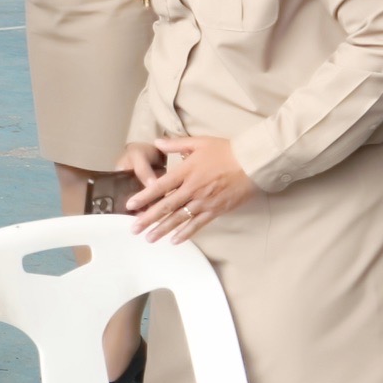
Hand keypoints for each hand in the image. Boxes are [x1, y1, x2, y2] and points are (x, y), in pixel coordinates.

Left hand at [125, 135, 253, 242]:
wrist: (252, 163)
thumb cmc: (226, 151)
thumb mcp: (199, 142)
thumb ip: (176, 144)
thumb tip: (157, 142)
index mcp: (186, 171)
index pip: (160, 187)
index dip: (144, 197)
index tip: (129, 206)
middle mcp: (192, 189)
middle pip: (166, 207)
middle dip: (148, 219)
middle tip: (134, 229)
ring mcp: (204, 201)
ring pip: (179, 219)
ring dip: (163, 230)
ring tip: (149, 239)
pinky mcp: (216, 210)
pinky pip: (198, 224)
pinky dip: (186, 233)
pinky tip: (174, 240)